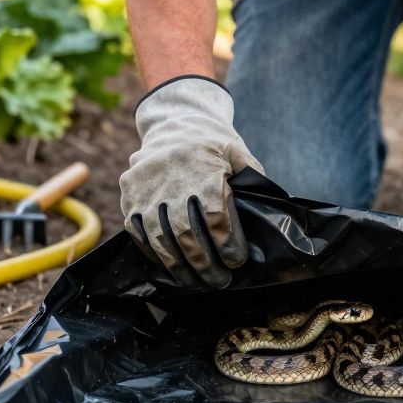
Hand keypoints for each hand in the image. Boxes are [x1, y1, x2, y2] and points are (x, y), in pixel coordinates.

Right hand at [120, 76, 262, 287]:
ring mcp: (147, 190)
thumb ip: (252, 181)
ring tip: (196, 282)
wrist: (174, 121)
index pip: (216, 218)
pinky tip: (170, 265)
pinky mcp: (129, 197)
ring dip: (180, 266)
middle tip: (220, 281)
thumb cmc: (213, 143)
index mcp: (204, 170)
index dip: (227, 245)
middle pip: (189, 235)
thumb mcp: (238, 154)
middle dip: (206, 264)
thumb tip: (273, 213)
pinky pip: (138, 233)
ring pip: (162, 239)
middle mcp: (173, 181)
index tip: (236, 261)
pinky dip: (154, 253)